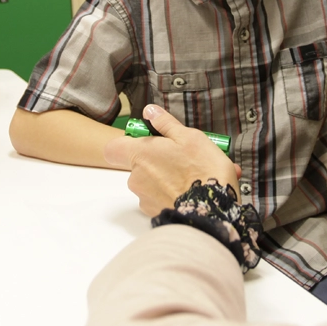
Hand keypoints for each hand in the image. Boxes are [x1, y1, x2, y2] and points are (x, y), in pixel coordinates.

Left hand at [104, 105, 241, 216]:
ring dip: (171, 178)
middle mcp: (137, 178)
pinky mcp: (156, 214)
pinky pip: (162, 199)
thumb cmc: (202, 170)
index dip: (127, 143)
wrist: (212, 211)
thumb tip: (149, 111)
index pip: (114, 148)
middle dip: (159, 161)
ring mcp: (145, 198)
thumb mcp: (189, 137)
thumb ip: (165, 124)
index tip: (147, 141)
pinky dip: (176, 193)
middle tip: (185, 158)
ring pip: (153, 183)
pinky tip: (197, 190)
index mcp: (140, 155)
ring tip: (198, 176)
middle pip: (139, 165)